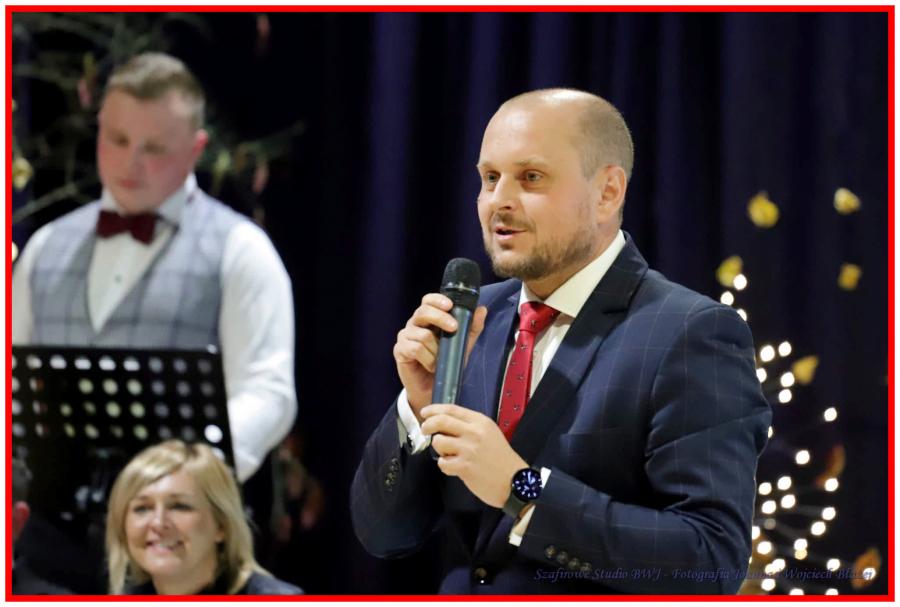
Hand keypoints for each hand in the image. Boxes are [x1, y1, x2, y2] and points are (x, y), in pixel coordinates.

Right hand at [393, 294, 486, 421]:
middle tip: (454, 328)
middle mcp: (414, 324)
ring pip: (422, 334)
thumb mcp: (463, 345)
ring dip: (436, 349)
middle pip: (422, 312)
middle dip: (440, 318)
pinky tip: (431, 366)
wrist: (434, 389)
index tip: (450, 305)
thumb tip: (482, 309)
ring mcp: (405, 336)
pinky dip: (427, 359)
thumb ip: (472, 328)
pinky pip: (415, 349)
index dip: (437, 300)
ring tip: (440, 360)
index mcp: (428, 319)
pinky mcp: (400, 350)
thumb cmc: (446, 363)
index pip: (428, 301)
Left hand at [420, 404, 526, 507]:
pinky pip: (442, 463)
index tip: (425, 413)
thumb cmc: (500, 458)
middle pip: (441, 421)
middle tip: (424, 430)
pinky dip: (444, 465)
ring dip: (439, 449)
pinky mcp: (465, 467)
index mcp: (480, 421)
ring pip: (439, 442)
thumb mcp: (489, 433)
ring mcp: (469, 450)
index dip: (434, 410)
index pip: (451, 409)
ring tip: (449, 454)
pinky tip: (453, 467)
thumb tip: (444, 422)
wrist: (515, 481)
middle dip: (427, 425)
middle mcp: (474, 433)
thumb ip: (469, 426)